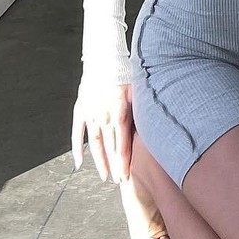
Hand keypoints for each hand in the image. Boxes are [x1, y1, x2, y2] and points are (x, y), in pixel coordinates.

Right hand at [72, 78, 175, 238]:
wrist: (104, 57)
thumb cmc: (125, 72)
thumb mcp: (139, 90)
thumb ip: (144, 110)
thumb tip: (161, 126)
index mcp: (119, 111)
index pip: (121, 143)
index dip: (123, 161)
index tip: (125, 176)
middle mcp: (103, 114)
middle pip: (109, 146)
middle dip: (114, 166)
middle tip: (119, 182)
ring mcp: (90, 113)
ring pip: (95, 143)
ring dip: (99, 161)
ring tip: (105, 176)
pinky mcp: (80, 109)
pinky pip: (77, 132)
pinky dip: (77, 148)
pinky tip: (79, 163)